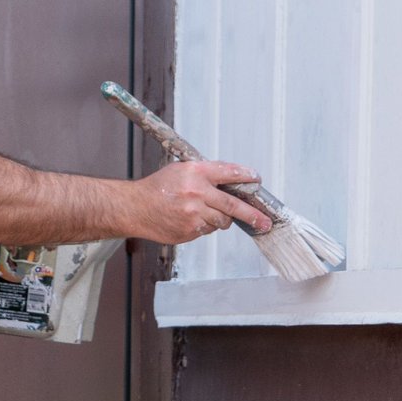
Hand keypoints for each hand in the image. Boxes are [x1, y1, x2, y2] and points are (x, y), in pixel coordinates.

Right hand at [134, 161, 272, 243]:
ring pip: (222, 221)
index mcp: (195, 172)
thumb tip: (232, 182)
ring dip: (221, 218)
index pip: (229, 172)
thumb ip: (205, 174)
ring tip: (207, 211)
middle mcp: (196, 192)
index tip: (257, 180)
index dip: (246, 176)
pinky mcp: (190, 230)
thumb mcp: (181, 170)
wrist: (136, 207)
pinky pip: (208, 230)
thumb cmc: (158, 187)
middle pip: (233, 205)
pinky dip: (205, 225)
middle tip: (265, 221)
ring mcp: (193, 213)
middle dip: (253, 214)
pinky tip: (191, 218)